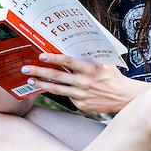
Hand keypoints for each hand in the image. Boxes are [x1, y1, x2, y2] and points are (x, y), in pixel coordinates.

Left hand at [22, 53, 146, 113]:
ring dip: (42, 84)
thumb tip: (76, 45)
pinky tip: (48, 88)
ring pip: (57, 89)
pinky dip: (58, 92)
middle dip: (39, 72)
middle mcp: (84, 82)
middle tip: (26, 69)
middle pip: (57, 76)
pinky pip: (67, 97)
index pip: (68, 62)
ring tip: (31, 81)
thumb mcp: (105, 62)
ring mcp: (81, 95)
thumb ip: (90, 56)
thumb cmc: (113, 77)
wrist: (124, 97)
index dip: (53, 58)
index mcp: (90, 69)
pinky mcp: (81, 105)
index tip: (41, 55)